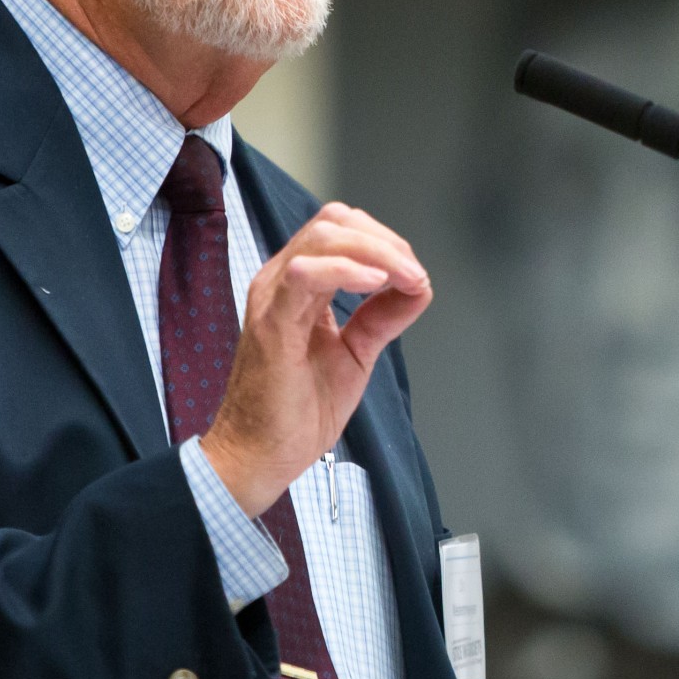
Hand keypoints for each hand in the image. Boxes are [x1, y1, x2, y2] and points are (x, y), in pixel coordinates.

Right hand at [199, 203, 430, 515]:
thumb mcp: (356, 353)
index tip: (415, 276)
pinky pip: (304, 274)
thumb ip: (382, 316)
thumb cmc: (296, 411)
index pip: (341, 231)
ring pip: (323, 236)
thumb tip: (416, 286)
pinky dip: (347, 270)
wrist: (261, 456)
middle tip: (413, 275)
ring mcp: (273, 298)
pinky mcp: (271, 324)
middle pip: (335, 222)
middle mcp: (281, 281)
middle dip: (386, 241)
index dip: (385, 242)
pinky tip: (375, 283)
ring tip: (404, 278)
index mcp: (297, 286)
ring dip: (377, 251)